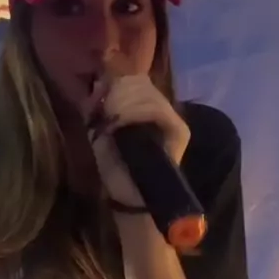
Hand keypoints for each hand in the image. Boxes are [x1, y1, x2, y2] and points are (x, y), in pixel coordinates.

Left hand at [81, 72, 190, 204]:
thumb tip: (99, 82)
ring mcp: (173, 120)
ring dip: (124, 103)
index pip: (136, 80)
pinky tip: (121, 123)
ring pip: (148, 94)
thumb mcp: (100, 131)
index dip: (116, 84)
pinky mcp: (180, 132)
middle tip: (106, 113)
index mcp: (145, 108)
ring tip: (112, 121)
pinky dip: (135, 112)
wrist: (129, 198)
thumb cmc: (115, 168)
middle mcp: (163, 110)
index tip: (99, 99)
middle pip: (142, 83)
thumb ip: (99, 107)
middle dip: (119, 93)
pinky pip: (158, 110)